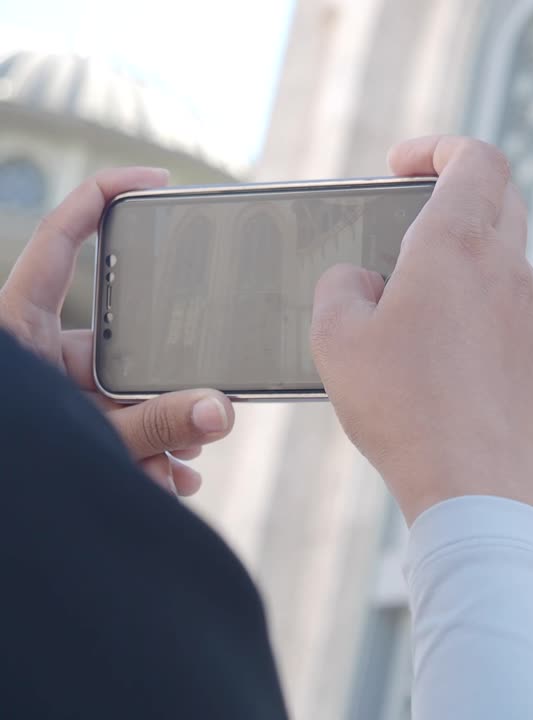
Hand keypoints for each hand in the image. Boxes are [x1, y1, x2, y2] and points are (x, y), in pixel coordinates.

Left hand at [0, 167, 235, 495]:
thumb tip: (223, 409)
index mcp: (18, 325)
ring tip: (185, 464)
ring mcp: (48, 390)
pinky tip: (173, 482)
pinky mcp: (61, 427)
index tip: (157, 179)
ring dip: (160, 430)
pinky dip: (146, 454)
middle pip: (117, 341)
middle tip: (210, 407)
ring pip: (120, 394)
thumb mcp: (84, 440)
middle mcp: (34, 351)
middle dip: (167, 382)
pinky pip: (112, 428)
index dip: (104, 193)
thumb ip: (154, 426)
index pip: (64, 236)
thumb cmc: (12, 462)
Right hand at [311, 136, 532, 523]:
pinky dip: (483, 319)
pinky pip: (515, 320)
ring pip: (508, 264)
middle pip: (502, 200)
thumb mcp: (336, 337)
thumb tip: (360, 280)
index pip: (476, 157)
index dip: (438, 148)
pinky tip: (446, 362)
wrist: (476, 483)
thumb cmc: (403, 407)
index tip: (400, 169)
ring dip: (468, 265)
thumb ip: (341, 286)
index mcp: (457, 245)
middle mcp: (507, 271)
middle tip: (412, 222)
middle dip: (458, 194)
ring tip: (417, 303)